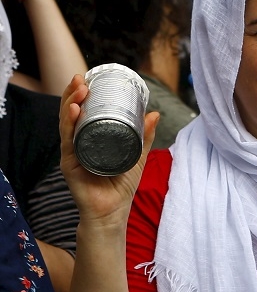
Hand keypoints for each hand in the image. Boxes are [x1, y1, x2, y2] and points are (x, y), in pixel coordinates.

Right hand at [59, 74, 158, 226]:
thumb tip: (154, 113)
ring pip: (66, 123)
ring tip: (79, 89)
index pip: (81, 113)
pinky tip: (74, 112)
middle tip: (81, 79)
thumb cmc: (121, 186)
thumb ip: (143, 136)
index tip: (88, 79)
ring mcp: (72, 153)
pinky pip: (68, 141)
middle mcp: (77, 144)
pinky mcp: (70, 164)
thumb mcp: (136, 156)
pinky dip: (70, 125)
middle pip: (70, 114)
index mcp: (90, 139)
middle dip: (73, 94)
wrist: (113, 212)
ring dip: (70, 104)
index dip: (81, 95)